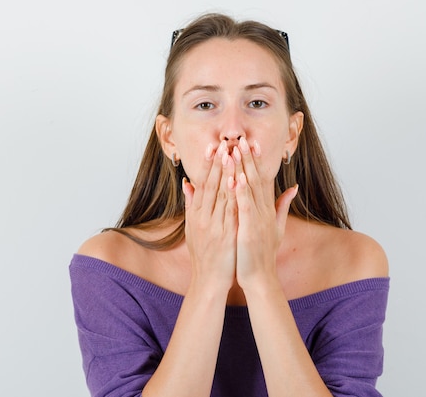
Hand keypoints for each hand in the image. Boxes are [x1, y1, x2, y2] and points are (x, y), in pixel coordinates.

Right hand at [182, 140, 237, 292]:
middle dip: (218, 164)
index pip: (202, 184)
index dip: (208, 165)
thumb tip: (186, 182)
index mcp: (196, 215)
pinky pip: (231, 212)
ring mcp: (214, 226)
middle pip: (211, 186)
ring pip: (221, 196)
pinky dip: (234, 197)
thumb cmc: (203, 254)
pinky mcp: (226, 236)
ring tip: (232, 155)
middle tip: (224, 143)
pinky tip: (239, 183)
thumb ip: (190, 204)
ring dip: (227, 174)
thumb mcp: (192, 228)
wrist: (208, 280)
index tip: (213, 147)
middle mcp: (203, 218)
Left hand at [231, 138, 297, 288]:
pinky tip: (236, 177)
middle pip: (257, 179)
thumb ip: (283, 206)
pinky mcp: (249, 229)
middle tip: (242, 138)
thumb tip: (294, 187)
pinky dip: (241, 192)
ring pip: (250, 189)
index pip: (263, 180)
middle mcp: (264, 211)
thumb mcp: (276, 227)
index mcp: (267, 210)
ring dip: (244, 168)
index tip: (252, 143)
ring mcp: (258, 220)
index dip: (257, 161)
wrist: (260, 277)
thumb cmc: (263, 254)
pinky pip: (245, 207)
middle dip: (249, 158)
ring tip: (236, 150)